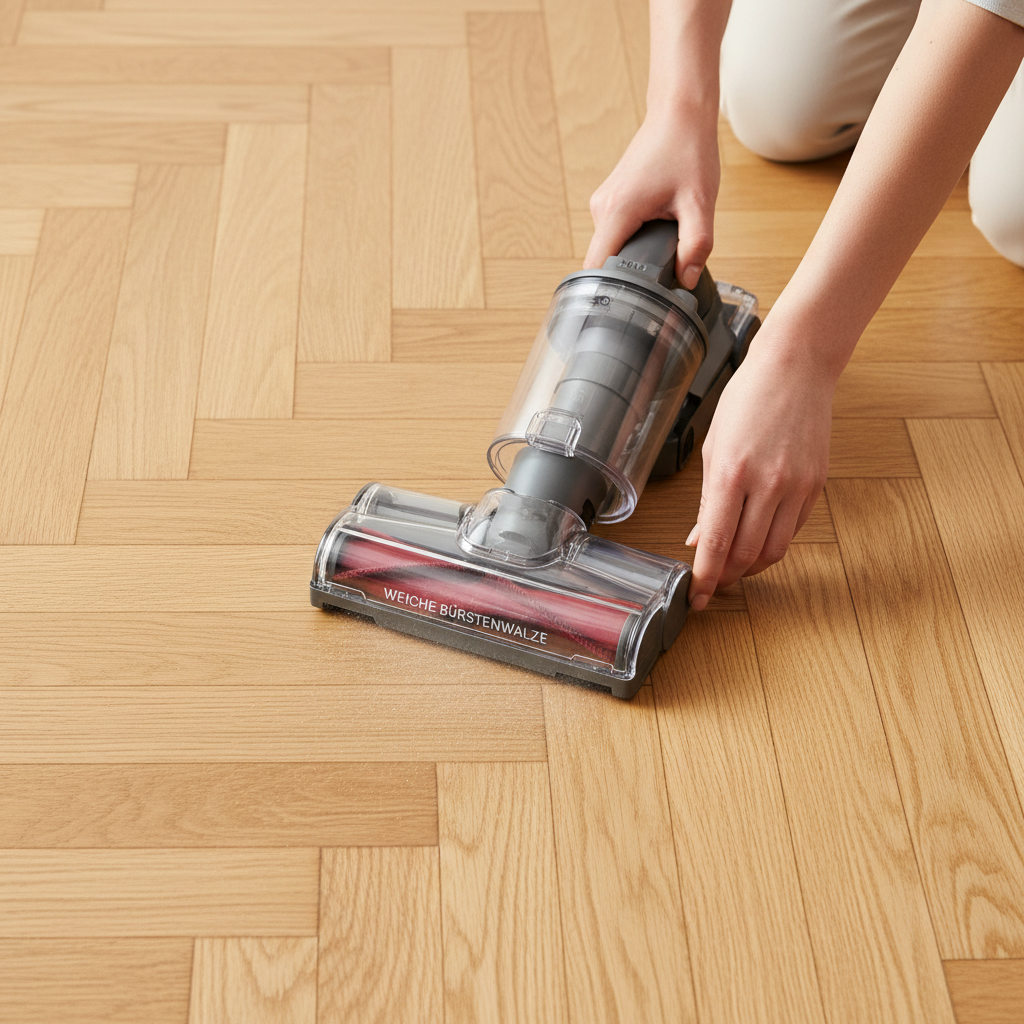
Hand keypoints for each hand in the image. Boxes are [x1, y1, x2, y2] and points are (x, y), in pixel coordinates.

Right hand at [584, 107, 719, 289]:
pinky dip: (635, 240)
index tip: (627, 305)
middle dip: (631, 274)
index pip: (597, 267)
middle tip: (661, 275)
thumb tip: (686, 279)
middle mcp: (602, 208)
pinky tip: (657, 230)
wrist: (679, 113)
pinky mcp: (611, 201)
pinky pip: (616, 234)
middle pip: (605, 261)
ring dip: (635, 254)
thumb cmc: (687, 149)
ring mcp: (603, 203)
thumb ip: (696, 245)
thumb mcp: (700, 203)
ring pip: (612, 248)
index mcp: (617, 211)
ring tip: (663, 244)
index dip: (610, 291)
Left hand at [686, 335, 832, 608]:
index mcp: (731, 473)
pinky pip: (793, 529)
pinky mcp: (816, 485)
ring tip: (734, 567)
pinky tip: (758, 538)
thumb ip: (706, 499)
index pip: (716, 542)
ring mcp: (796, 486)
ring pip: (773, 550)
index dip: (705, 578)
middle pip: (746, 555)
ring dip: (751, 566)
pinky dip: (773, 542)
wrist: (796, 368)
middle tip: (713, 584)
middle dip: (726, 577)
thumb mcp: (713, 447)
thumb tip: (699, 539)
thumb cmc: (748, 399)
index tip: (696, 598)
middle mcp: (767, 484)